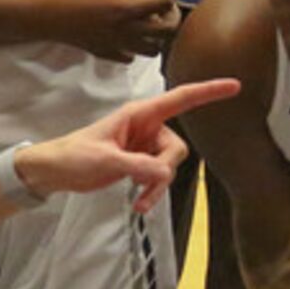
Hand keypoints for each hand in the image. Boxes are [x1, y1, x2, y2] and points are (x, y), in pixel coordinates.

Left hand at [15, 79, 241, 213]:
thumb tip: (164, 173)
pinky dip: (152, 191)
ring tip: (138, 201)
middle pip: (176, 148)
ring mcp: (144, 146)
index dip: (208, 92)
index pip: (180, 99)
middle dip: (165, 170)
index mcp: (139, 114)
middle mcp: (146, 127)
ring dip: (157, 187)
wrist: (54, 172)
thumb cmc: (73, 156)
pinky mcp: (140, 163)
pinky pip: (159, 177)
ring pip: (169, 166)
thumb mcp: (104, 160)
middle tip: (143, 188)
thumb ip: (136, 165)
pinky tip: (138, 202)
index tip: (235, 86)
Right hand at [28, 0, 180, 60]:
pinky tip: (126, 34)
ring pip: (154, 48)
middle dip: (171, 14)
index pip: (166, 1)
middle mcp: (128, 30)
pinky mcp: (108, 54)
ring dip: (156, 35)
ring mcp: (119, 45)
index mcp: (129, 7)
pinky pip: (132, 57)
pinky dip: (135, 47)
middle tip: (160, 3)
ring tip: (146, 21)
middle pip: (169, 29)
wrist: (50, 16)